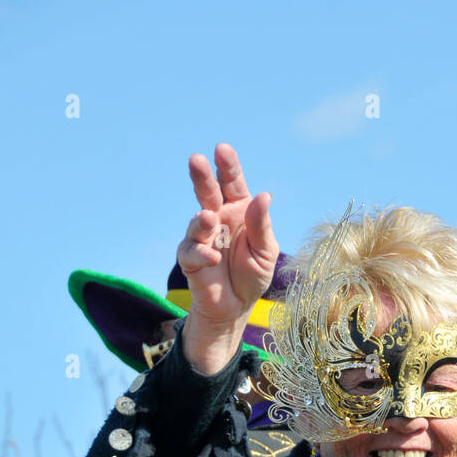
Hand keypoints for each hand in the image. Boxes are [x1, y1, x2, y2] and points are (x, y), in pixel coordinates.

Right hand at [178, 142, 278, 370]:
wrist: (236, 306)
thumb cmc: (252, 274)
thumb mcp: (266, 251)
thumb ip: (261, 225)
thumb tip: (264, 196)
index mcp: (238, 210)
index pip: (232, 183)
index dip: (227, 166)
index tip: (222, 149)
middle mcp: (218, 218)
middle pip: (208, 191)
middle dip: (202, 175)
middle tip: (196, 159)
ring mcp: (202, 237)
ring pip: (197, 220)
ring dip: (202, 218)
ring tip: (209, 218)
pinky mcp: (190, 258)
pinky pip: (192, 251)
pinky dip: (202, 253)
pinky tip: (213, 258)